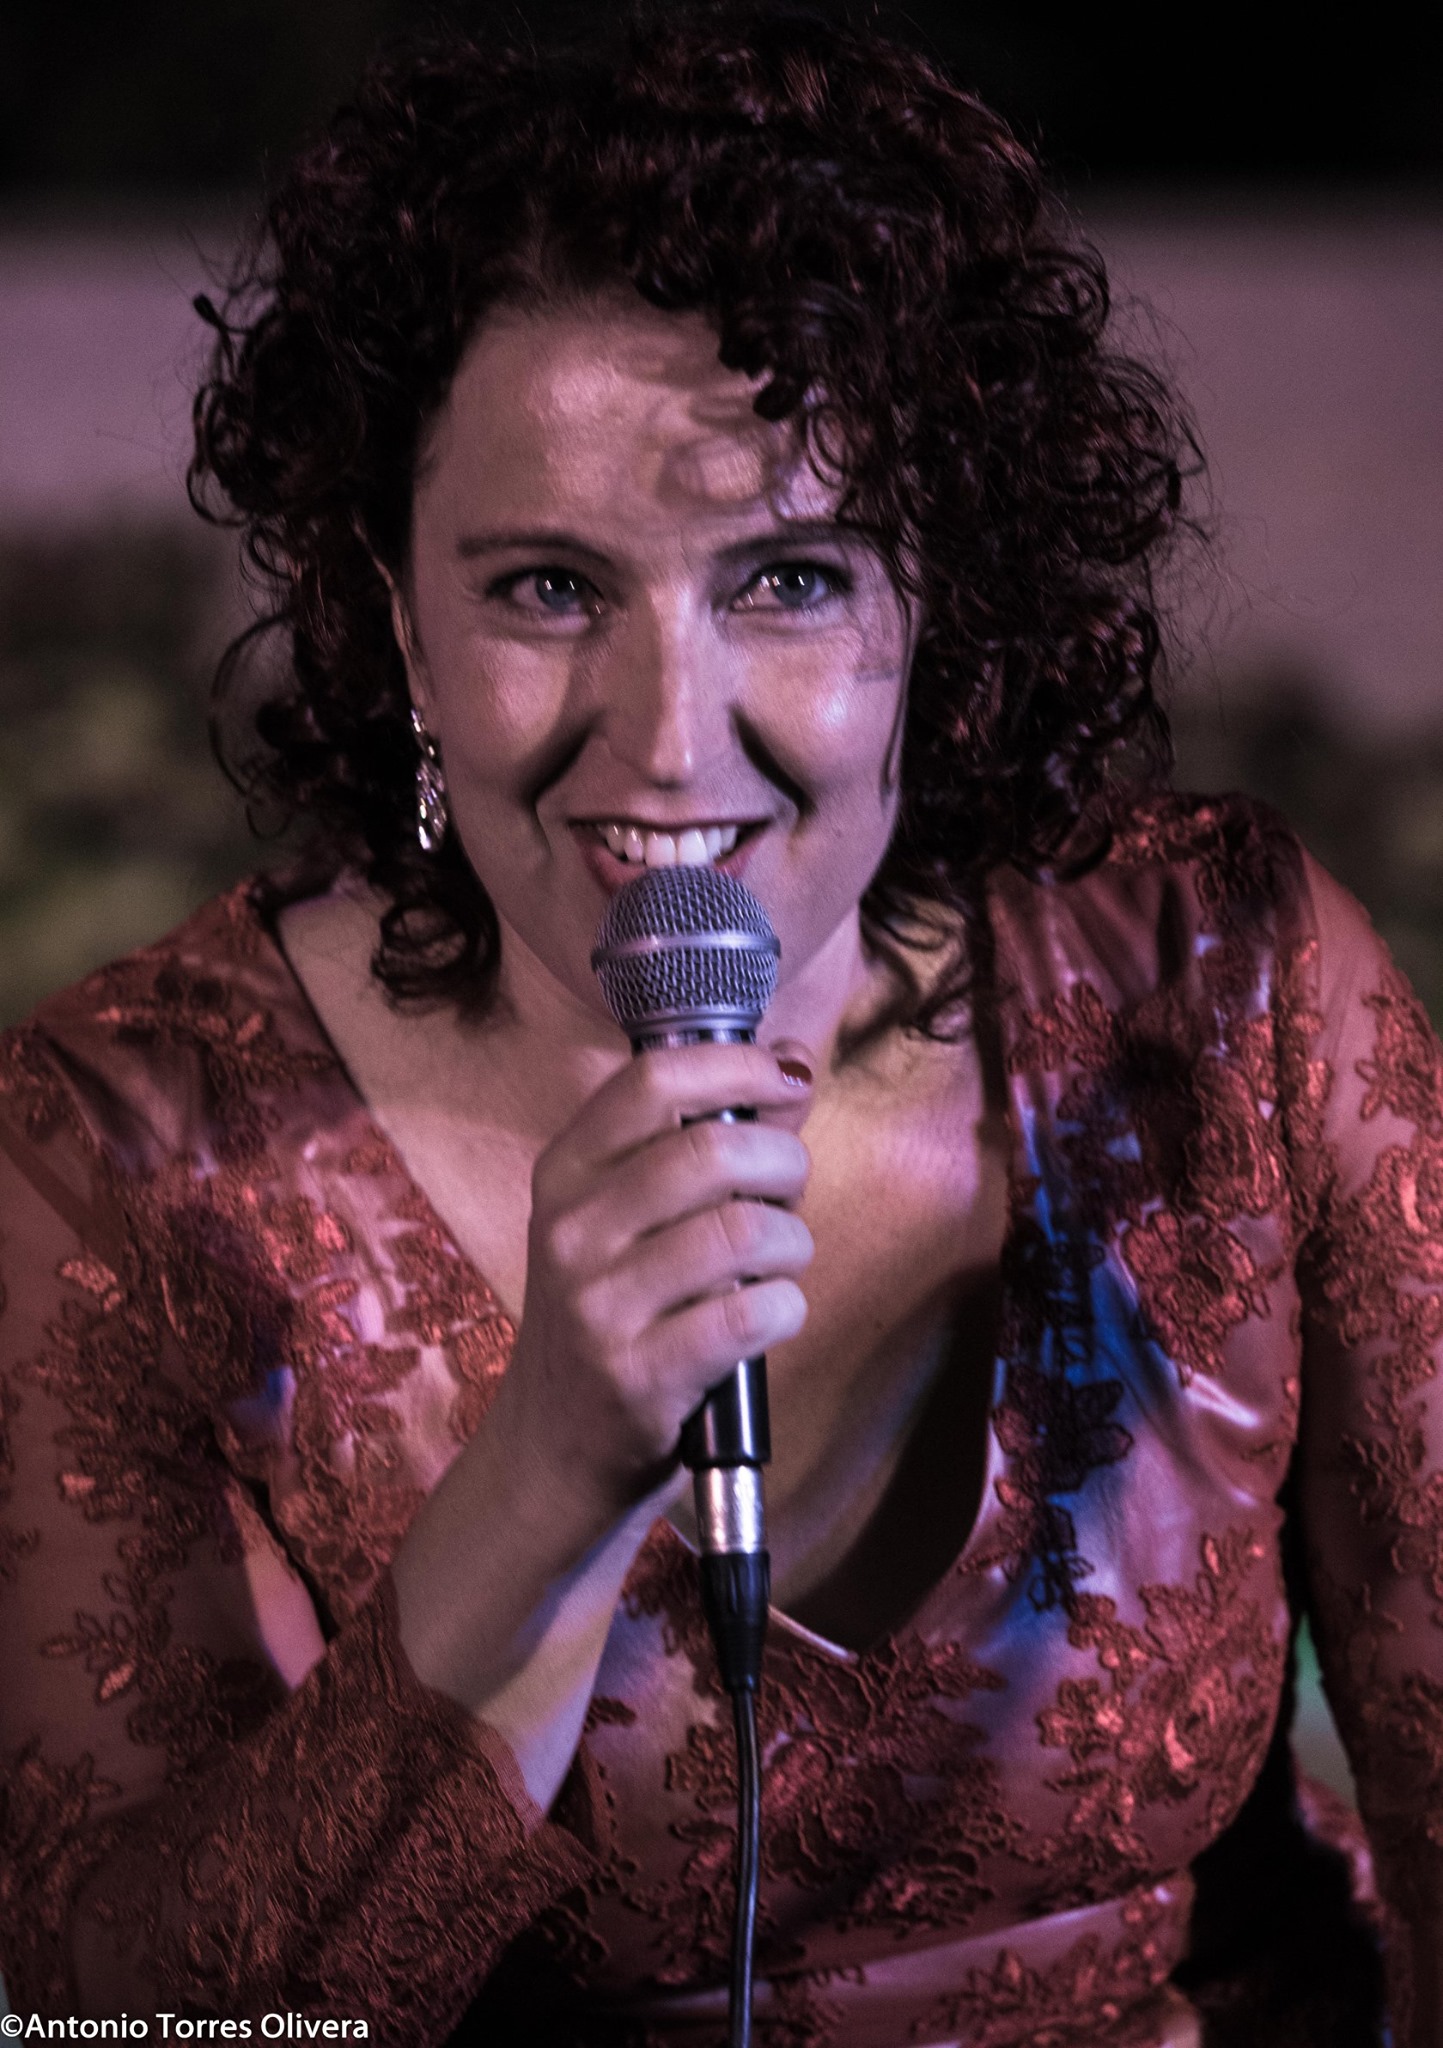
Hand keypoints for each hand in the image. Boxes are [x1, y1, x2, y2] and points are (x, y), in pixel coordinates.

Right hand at [488, 1040, 814, 1520]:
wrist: (554, 1451)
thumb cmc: (612, 1317)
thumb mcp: (622, 1221)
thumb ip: (700, 1143)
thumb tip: (792, 1065)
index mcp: (565, 1173)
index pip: (652, 1080)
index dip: (737, 1067)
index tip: (785, 1079)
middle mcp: (571, 1231)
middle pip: (712, 1151)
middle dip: (783, 1163)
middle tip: (788, 1192)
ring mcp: (599, 1305)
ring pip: (742, 1231)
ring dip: (791, 1240)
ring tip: (781, 1259)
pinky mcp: (638, 1375)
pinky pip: (751, 1312)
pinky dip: (786, 1307)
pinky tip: (772, 1313)